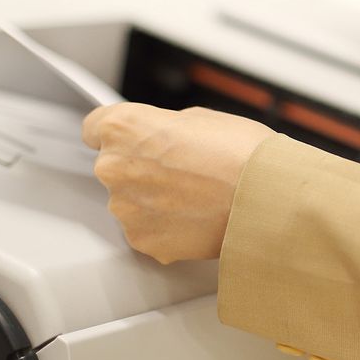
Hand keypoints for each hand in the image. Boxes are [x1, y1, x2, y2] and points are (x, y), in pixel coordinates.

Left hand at [81, 103, 273, 263]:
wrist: (266, 199)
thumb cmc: (242, 154)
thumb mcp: (202, 119)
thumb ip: (165, 129)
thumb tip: (160, 140)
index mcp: (124, 128)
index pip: (94, 128)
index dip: (119, 134)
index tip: (130, 140)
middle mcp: (114, 167)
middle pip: (114, 166)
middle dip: (141, 168)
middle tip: (180, 170)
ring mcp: (125, 208)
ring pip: (130, 201)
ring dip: (152, 199)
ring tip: (194, 196)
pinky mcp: (142, 240)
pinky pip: (146, 229)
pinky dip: (165, 225)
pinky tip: (195, 216)